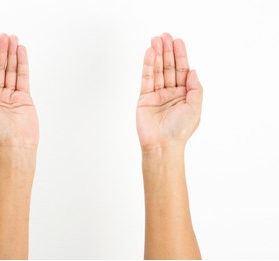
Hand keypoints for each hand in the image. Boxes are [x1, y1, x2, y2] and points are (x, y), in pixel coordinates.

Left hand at [0, 34, 38, 149]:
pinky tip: (22, 52)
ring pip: (12, 70)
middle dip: (2, 52)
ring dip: (13, 54)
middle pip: (0, 68)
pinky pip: (23, 78)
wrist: (15, 146)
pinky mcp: (25, 97)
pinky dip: (23, 65)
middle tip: (5, 36)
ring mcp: (12, 94)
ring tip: (14, 39)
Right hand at [136, 33, 202, 151]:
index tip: (177, 41)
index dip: (181, 55)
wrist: (162, 144)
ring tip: (155, 40)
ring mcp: (157, 95)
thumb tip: (193, 70)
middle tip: (165, 36)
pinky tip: (148, 54)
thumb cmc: (180, 130)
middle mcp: (171, 93)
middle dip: (167, 51)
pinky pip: (146, 79)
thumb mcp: (195, 107)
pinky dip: (147, 66)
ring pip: (157, 71)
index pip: (182, 70)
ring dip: (156, 55)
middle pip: (169, 67)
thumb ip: (195, 88)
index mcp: (185, 95)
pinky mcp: (144, 98)